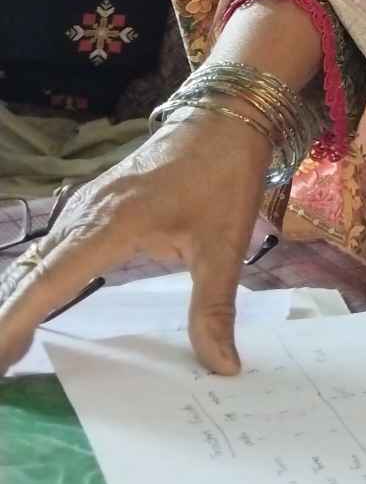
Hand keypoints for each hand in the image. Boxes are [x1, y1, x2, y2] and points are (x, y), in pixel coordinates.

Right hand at [0, 113, 270, 375]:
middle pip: (31, 274)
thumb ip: (214, 308)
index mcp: (111, 225)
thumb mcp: (224, 246)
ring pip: (37, 261)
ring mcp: (85, 207)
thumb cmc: (224, 176)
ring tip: (5, 353)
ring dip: (16, 303)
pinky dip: (34, 282)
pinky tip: (33, 306)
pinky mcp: (93, 205)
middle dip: (6, 322)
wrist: (225, 117)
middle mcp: (86, 215)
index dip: (15, 321)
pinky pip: (51, 248)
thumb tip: (223, 367)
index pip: (49, 281)